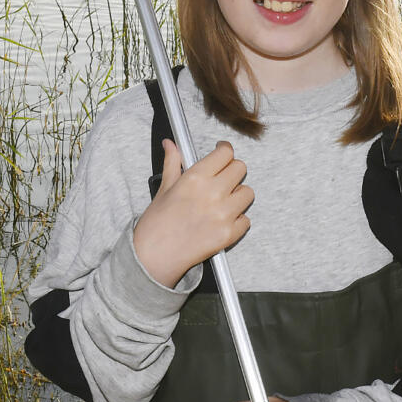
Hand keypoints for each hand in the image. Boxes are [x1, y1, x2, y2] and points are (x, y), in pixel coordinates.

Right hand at [131, 140, 251, 287]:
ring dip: (238, 195)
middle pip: (240, 168)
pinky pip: (246, 220)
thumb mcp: (164, 188)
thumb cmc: (156, 223)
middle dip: (232, 171)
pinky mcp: (230, 234)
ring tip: (223, 202)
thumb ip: (173, 163)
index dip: (225, 151)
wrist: (154, 256)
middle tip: (222, 178)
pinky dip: (237, 220)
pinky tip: (222, 221)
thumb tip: (170, 144)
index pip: (225, 153)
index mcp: (195, 178)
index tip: (222, 153)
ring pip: (248, 193)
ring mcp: (224, 214)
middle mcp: (213, 193)